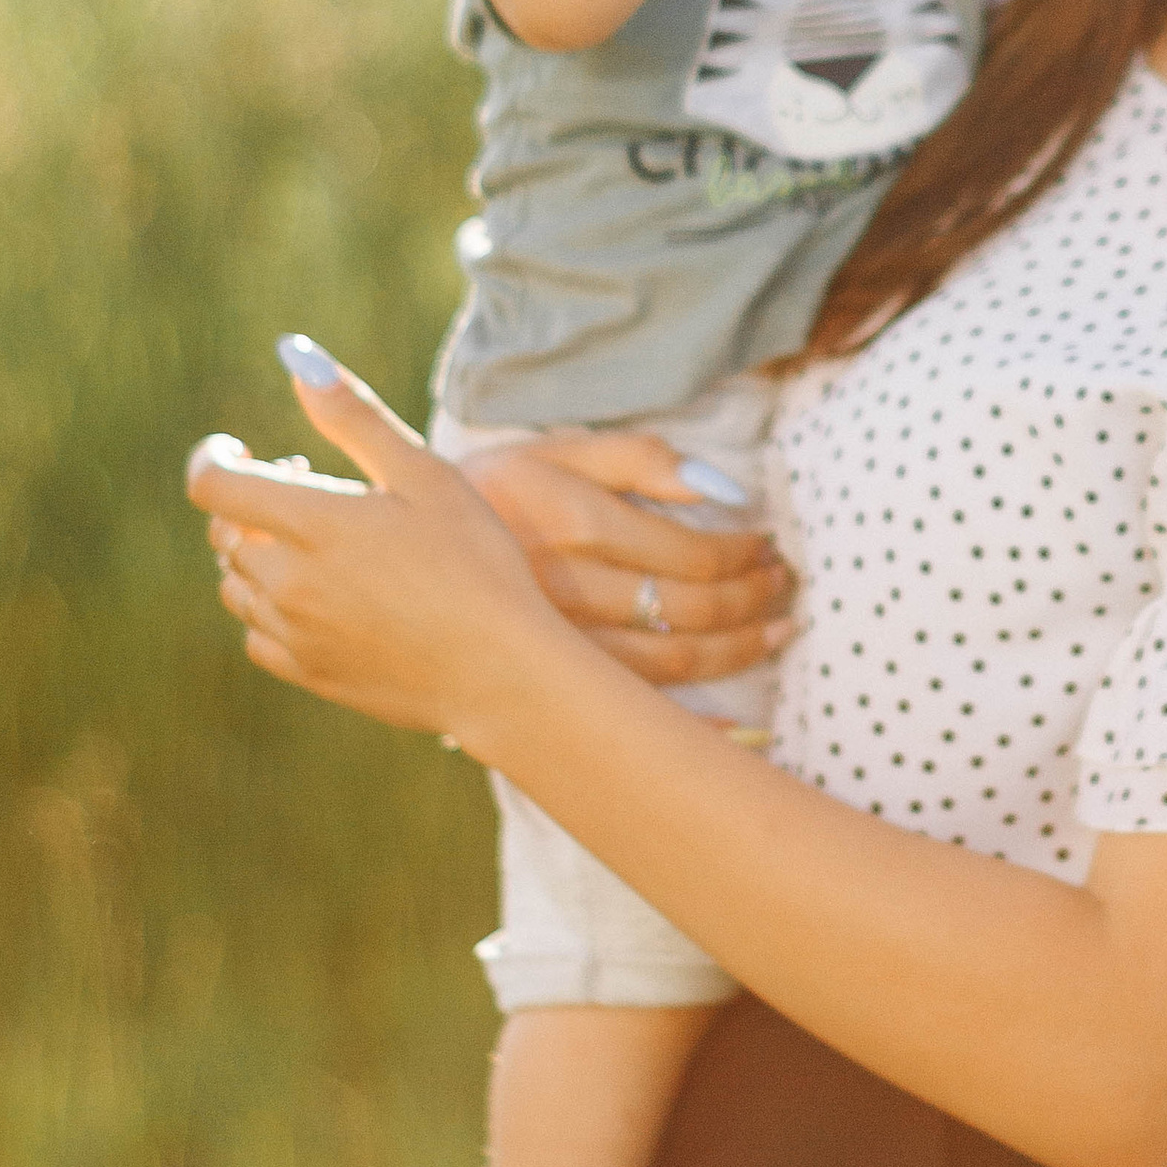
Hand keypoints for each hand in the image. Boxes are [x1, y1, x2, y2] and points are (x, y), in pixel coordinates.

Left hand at [188, 355, 561, 744]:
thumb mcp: (425, 475)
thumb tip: (297, 358)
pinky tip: (315, 596)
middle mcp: (288, 583)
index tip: (238, 447)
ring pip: (236, 586)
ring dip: (256, 553)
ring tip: (314, 540)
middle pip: (226, 533)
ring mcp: (294, 634)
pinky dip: (268, 607)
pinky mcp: (309, 674)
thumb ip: (355, 418)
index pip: (213, 485)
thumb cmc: (476, 563)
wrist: (500, 672)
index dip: (213, 457)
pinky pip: (256, 635)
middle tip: (309, 484)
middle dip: (253, 499)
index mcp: (313, 525)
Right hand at [459, 429, 797, 684]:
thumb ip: (639, 457)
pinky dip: (692, 712)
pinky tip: (736, 715)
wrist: (382, 555)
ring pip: (669, 663)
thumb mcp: (553, 451)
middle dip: (751, 601)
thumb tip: (722, 485)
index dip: (744, 552)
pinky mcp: (542, 681)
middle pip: (687, 610)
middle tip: (784, 587)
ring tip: (776, 630)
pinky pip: (631, 704)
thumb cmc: (488, 492)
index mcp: (570, 521)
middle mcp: (565, 588)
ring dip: (737, 649)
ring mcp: (554, 644)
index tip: (769, 542)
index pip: (689, 551)